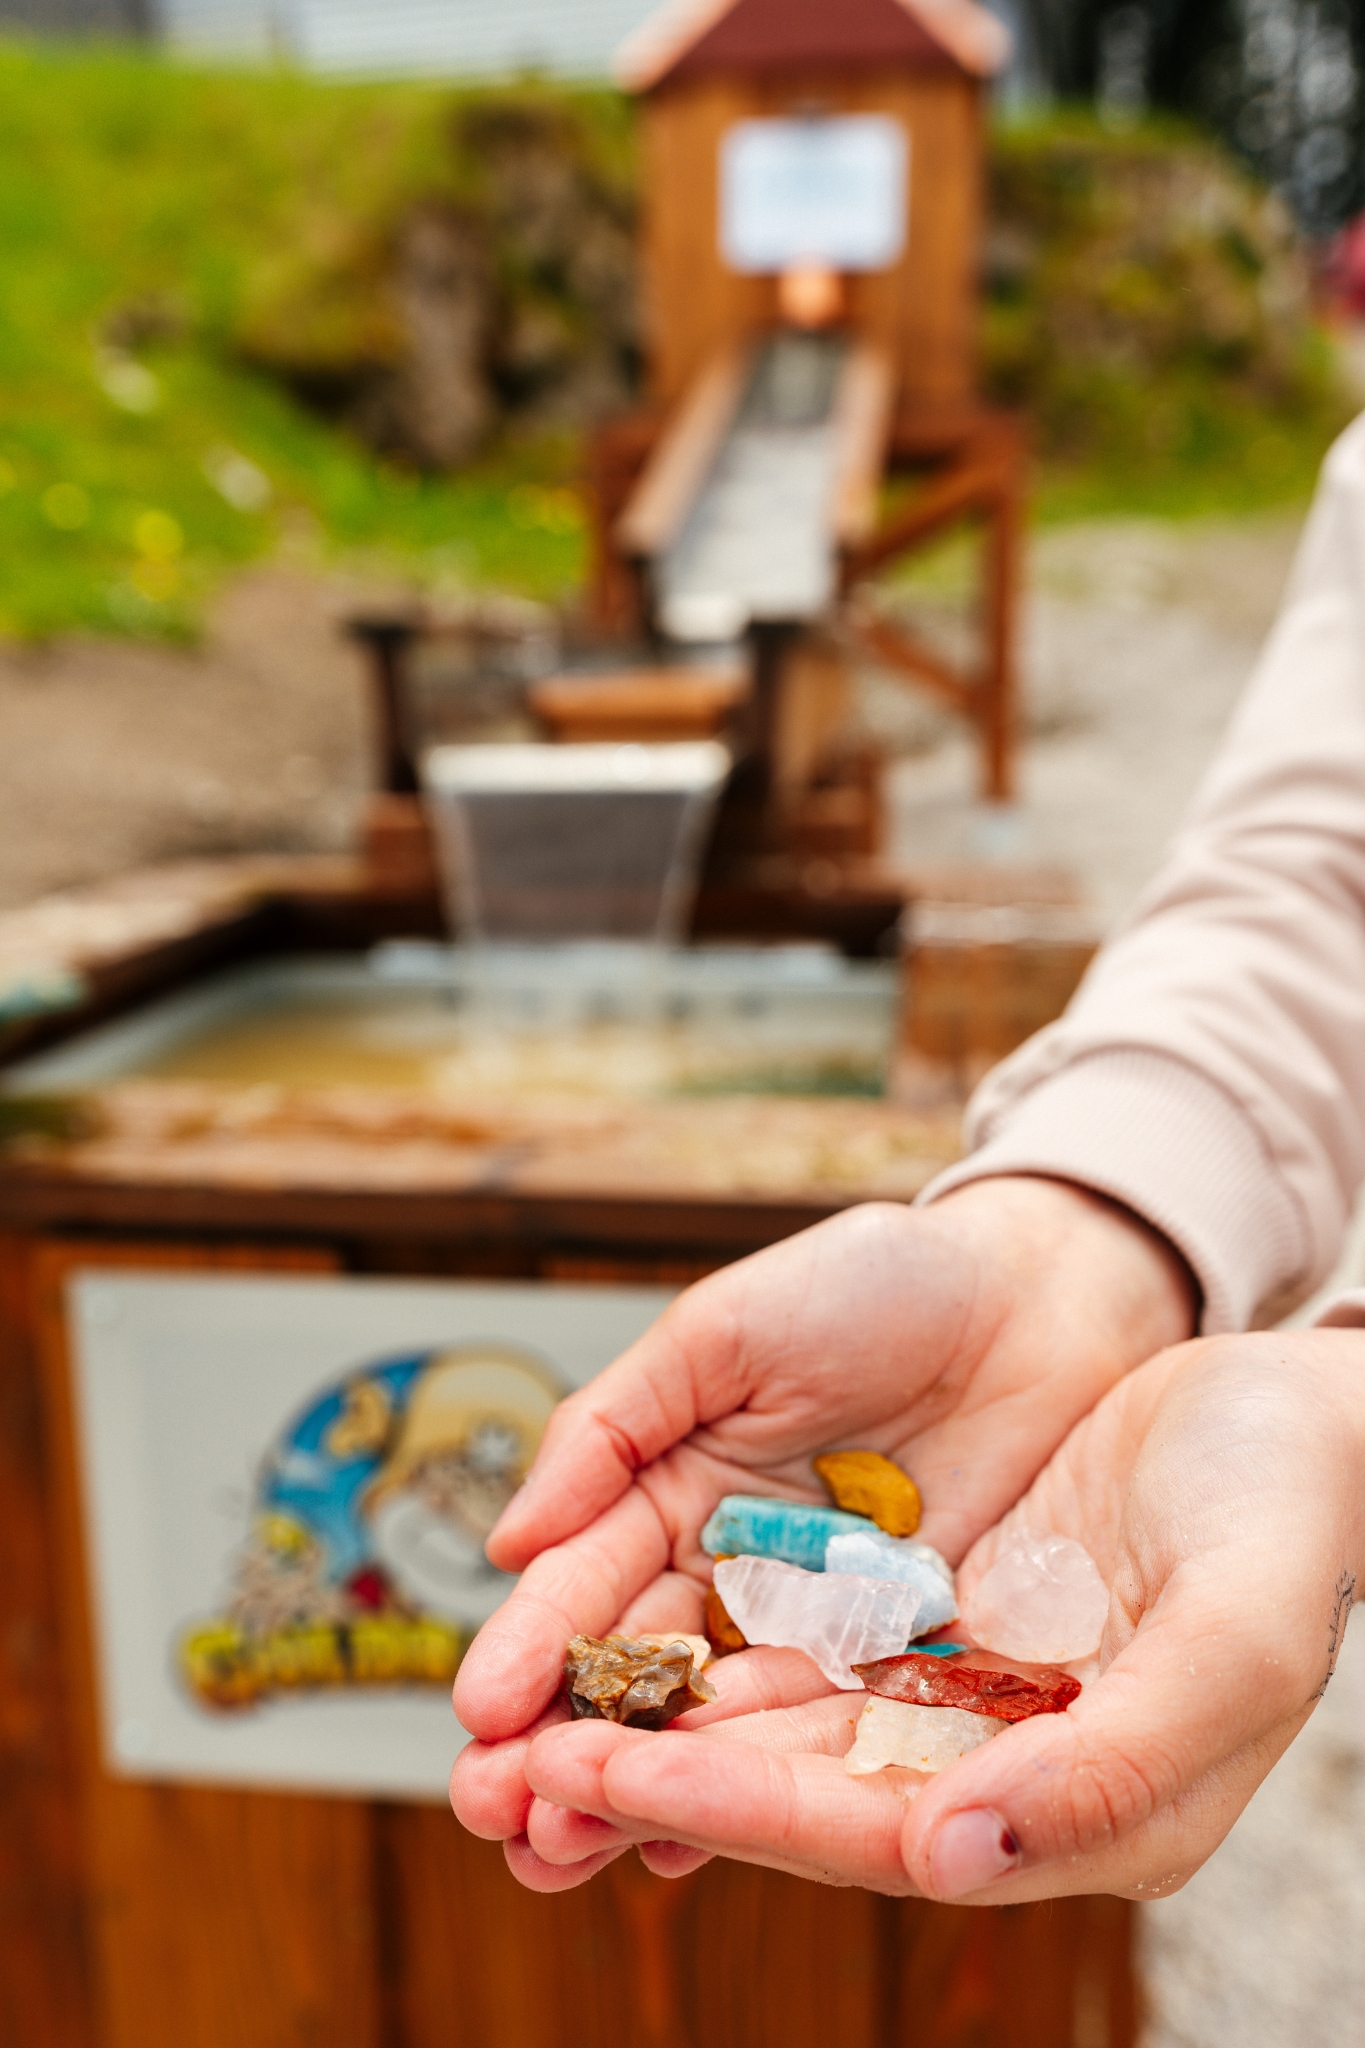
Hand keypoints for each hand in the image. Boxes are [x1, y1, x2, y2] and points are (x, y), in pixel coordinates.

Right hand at [451, 1176, 1194, 1882]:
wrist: (1038, 1290)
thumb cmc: (874, 1283)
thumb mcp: (724, 1332)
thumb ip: (614, 1429)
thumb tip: (508, 1541)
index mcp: (674, 1492)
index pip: (588, 1585)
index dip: (531, 1646)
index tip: (481, 1713)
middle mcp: (733, 1576)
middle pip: (635, 1681)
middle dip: (559, 1748)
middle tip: (493, 1814)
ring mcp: (818, 1630)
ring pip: (714, 1731)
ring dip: (637, 1796)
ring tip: (559, 1857)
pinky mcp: (907, 1662)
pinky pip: (831, 1739)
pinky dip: (764, 1798)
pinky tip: (693, 1851)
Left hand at [516, 1328, 1364, 1900]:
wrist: (1290, 1420)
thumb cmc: (1285, 1526)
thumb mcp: (1230, 1645)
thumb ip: (1105, 1767)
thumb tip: (943, 1861)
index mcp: (1065, 1811)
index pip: (863, 1827)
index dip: (726, 1804)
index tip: (600, 1771)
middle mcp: (988, 1768)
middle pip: (787, 1788)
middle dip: (641, 1780)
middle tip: (497, 1776)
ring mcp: (948, 1687)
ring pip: (769, 1720)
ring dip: (644, 1724)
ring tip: (513, 1727)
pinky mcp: (924, 1610)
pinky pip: (792, 1639)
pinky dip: (699, 1648)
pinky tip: (609, 1642)